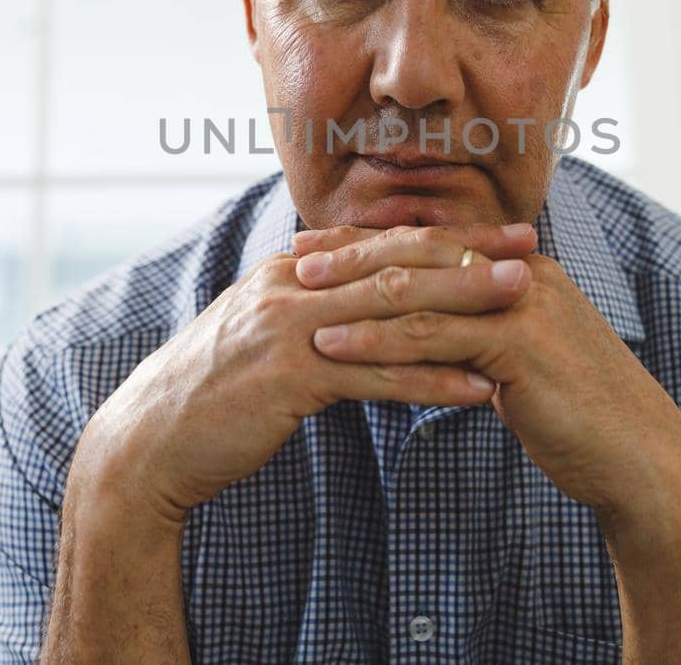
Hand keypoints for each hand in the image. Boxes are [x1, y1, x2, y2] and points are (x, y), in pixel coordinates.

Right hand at [67, 223, 540, 528]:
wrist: (151, 442)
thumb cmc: (213, 392)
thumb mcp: (262, 331)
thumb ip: (311, 305)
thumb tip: (359, 291)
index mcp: (290, 272)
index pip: (383, 243)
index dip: (447, 237)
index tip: (503, 237)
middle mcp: (292, 288)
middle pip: (397, 264)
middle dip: (468, 257)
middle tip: (529, 254)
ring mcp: (289, 330)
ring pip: (393, 311)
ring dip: (464, 307)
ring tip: (521, 307)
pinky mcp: (290, 378)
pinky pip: (376, 378)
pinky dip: (431, 382)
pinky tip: (477, 389)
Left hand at [293, 224, 680, 534]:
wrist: (636, 455)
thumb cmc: (579, 415)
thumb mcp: (525, 362)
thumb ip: (484, 338)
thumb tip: (438, 339)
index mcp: (522, 269)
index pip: (433, 242)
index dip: (373, 240)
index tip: (322, 242)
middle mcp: (522, 273)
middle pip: (420, 250)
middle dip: (352, 252)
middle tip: (295, 254)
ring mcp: (522, 304)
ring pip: (419, 289)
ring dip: (352, 292)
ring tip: (297, 298)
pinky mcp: (518, 344)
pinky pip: (432, 336)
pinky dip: (377, 339)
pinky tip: (333, 347)